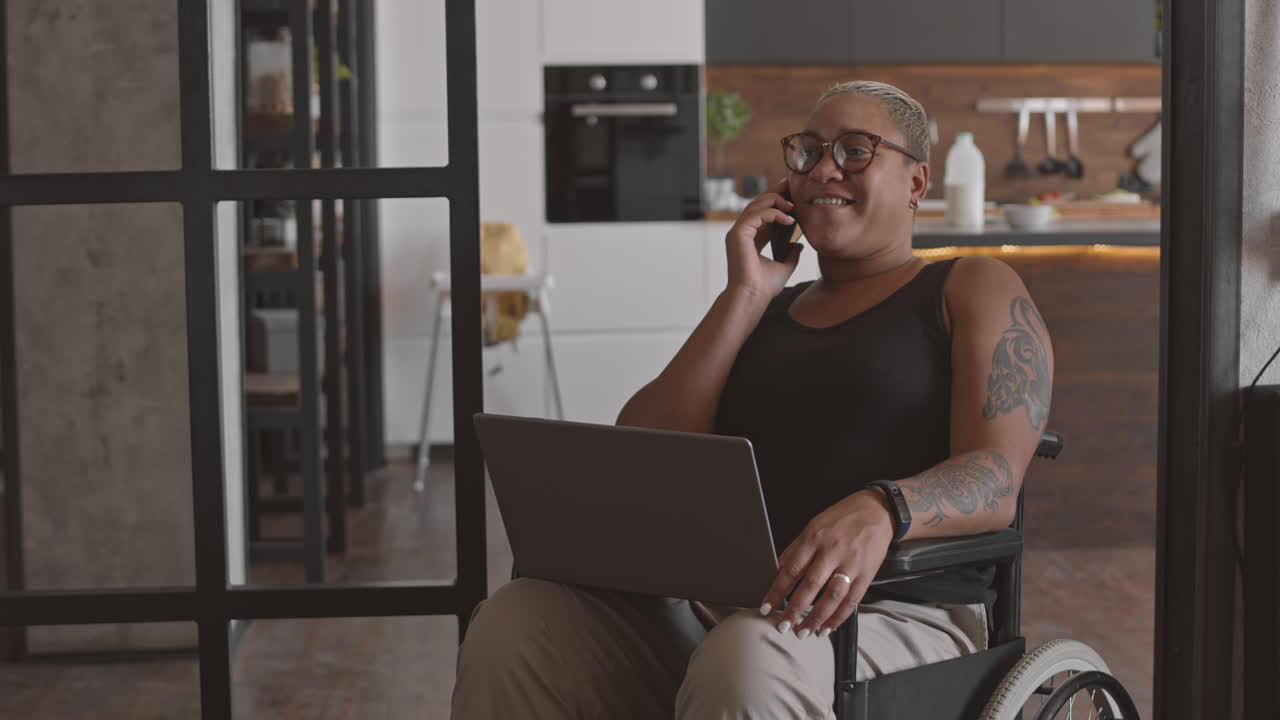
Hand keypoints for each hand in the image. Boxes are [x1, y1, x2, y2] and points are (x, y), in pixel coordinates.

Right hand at [725, 178, 802, 300]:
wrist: (752, 297)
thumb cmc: (764, 287)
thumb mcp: (784, 267)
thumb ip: (791, 254)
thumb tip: (800, 245)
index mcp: (751, 239)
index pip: (764, 213)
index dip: (778, 203)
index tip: (794, 198)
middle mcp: (742, 233)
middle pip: (758, 203)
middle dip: (776, 193)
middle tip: (793, 186)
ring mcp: (738, 232)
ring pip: (756, 205)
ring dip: (776, 200)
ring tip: (793, 205)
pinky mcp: (738, 233)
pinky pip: (756, 214)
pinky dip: (773, 213)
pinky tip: (789, 219)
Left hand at [759, 489, 894, 638]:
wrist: (876, 512)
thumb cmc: (842, 518)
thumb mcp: (813, 526)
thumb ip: (796, 549)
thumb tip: (779, 570)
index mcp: (815, 538)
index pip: (791, 569)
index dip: (777, 591)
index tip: (767, 607)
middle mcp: (832, 552)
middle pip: (810, 586)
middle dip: (795, 609)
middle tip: (783, 626)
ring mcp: (851, 564)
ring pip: (832, 596)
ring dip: (817, 617)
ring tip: (804, 631)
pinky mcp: (866, 574)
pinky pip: (852, 600)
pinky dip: (839, 617)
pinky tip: (828, 626)